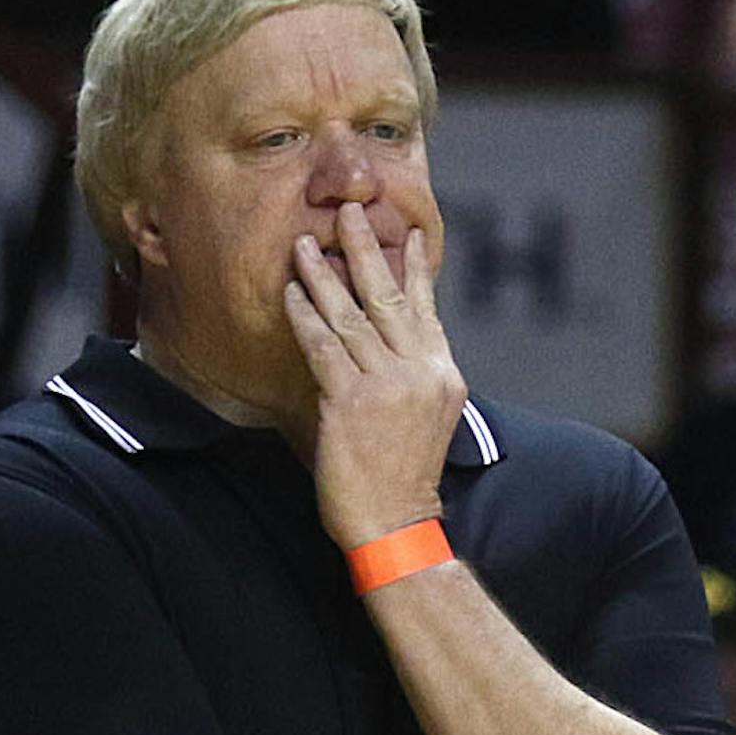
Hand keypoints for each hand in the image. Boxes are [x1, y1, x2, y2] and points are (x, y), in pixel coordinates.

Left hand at [284, 202, 464, 550]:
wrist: (398, 523)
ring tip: (305, 244)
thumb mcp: (427, 419)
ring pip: (351, 316)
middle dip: (368, 249)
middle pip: (389, 298)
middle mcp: (420, 372)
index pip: (426, 309)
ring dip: (325, 275)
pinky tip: (292, 292)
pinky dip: (306, 316)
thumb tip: (391, 343)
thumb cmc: (405, 478)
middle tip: (351, 211)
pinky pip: (324, 347)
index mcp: (443, 374)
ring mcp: (387, 385)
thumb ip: (413, 377)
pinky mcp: (351, 402)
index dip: (412, 269)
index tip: (405, 234)